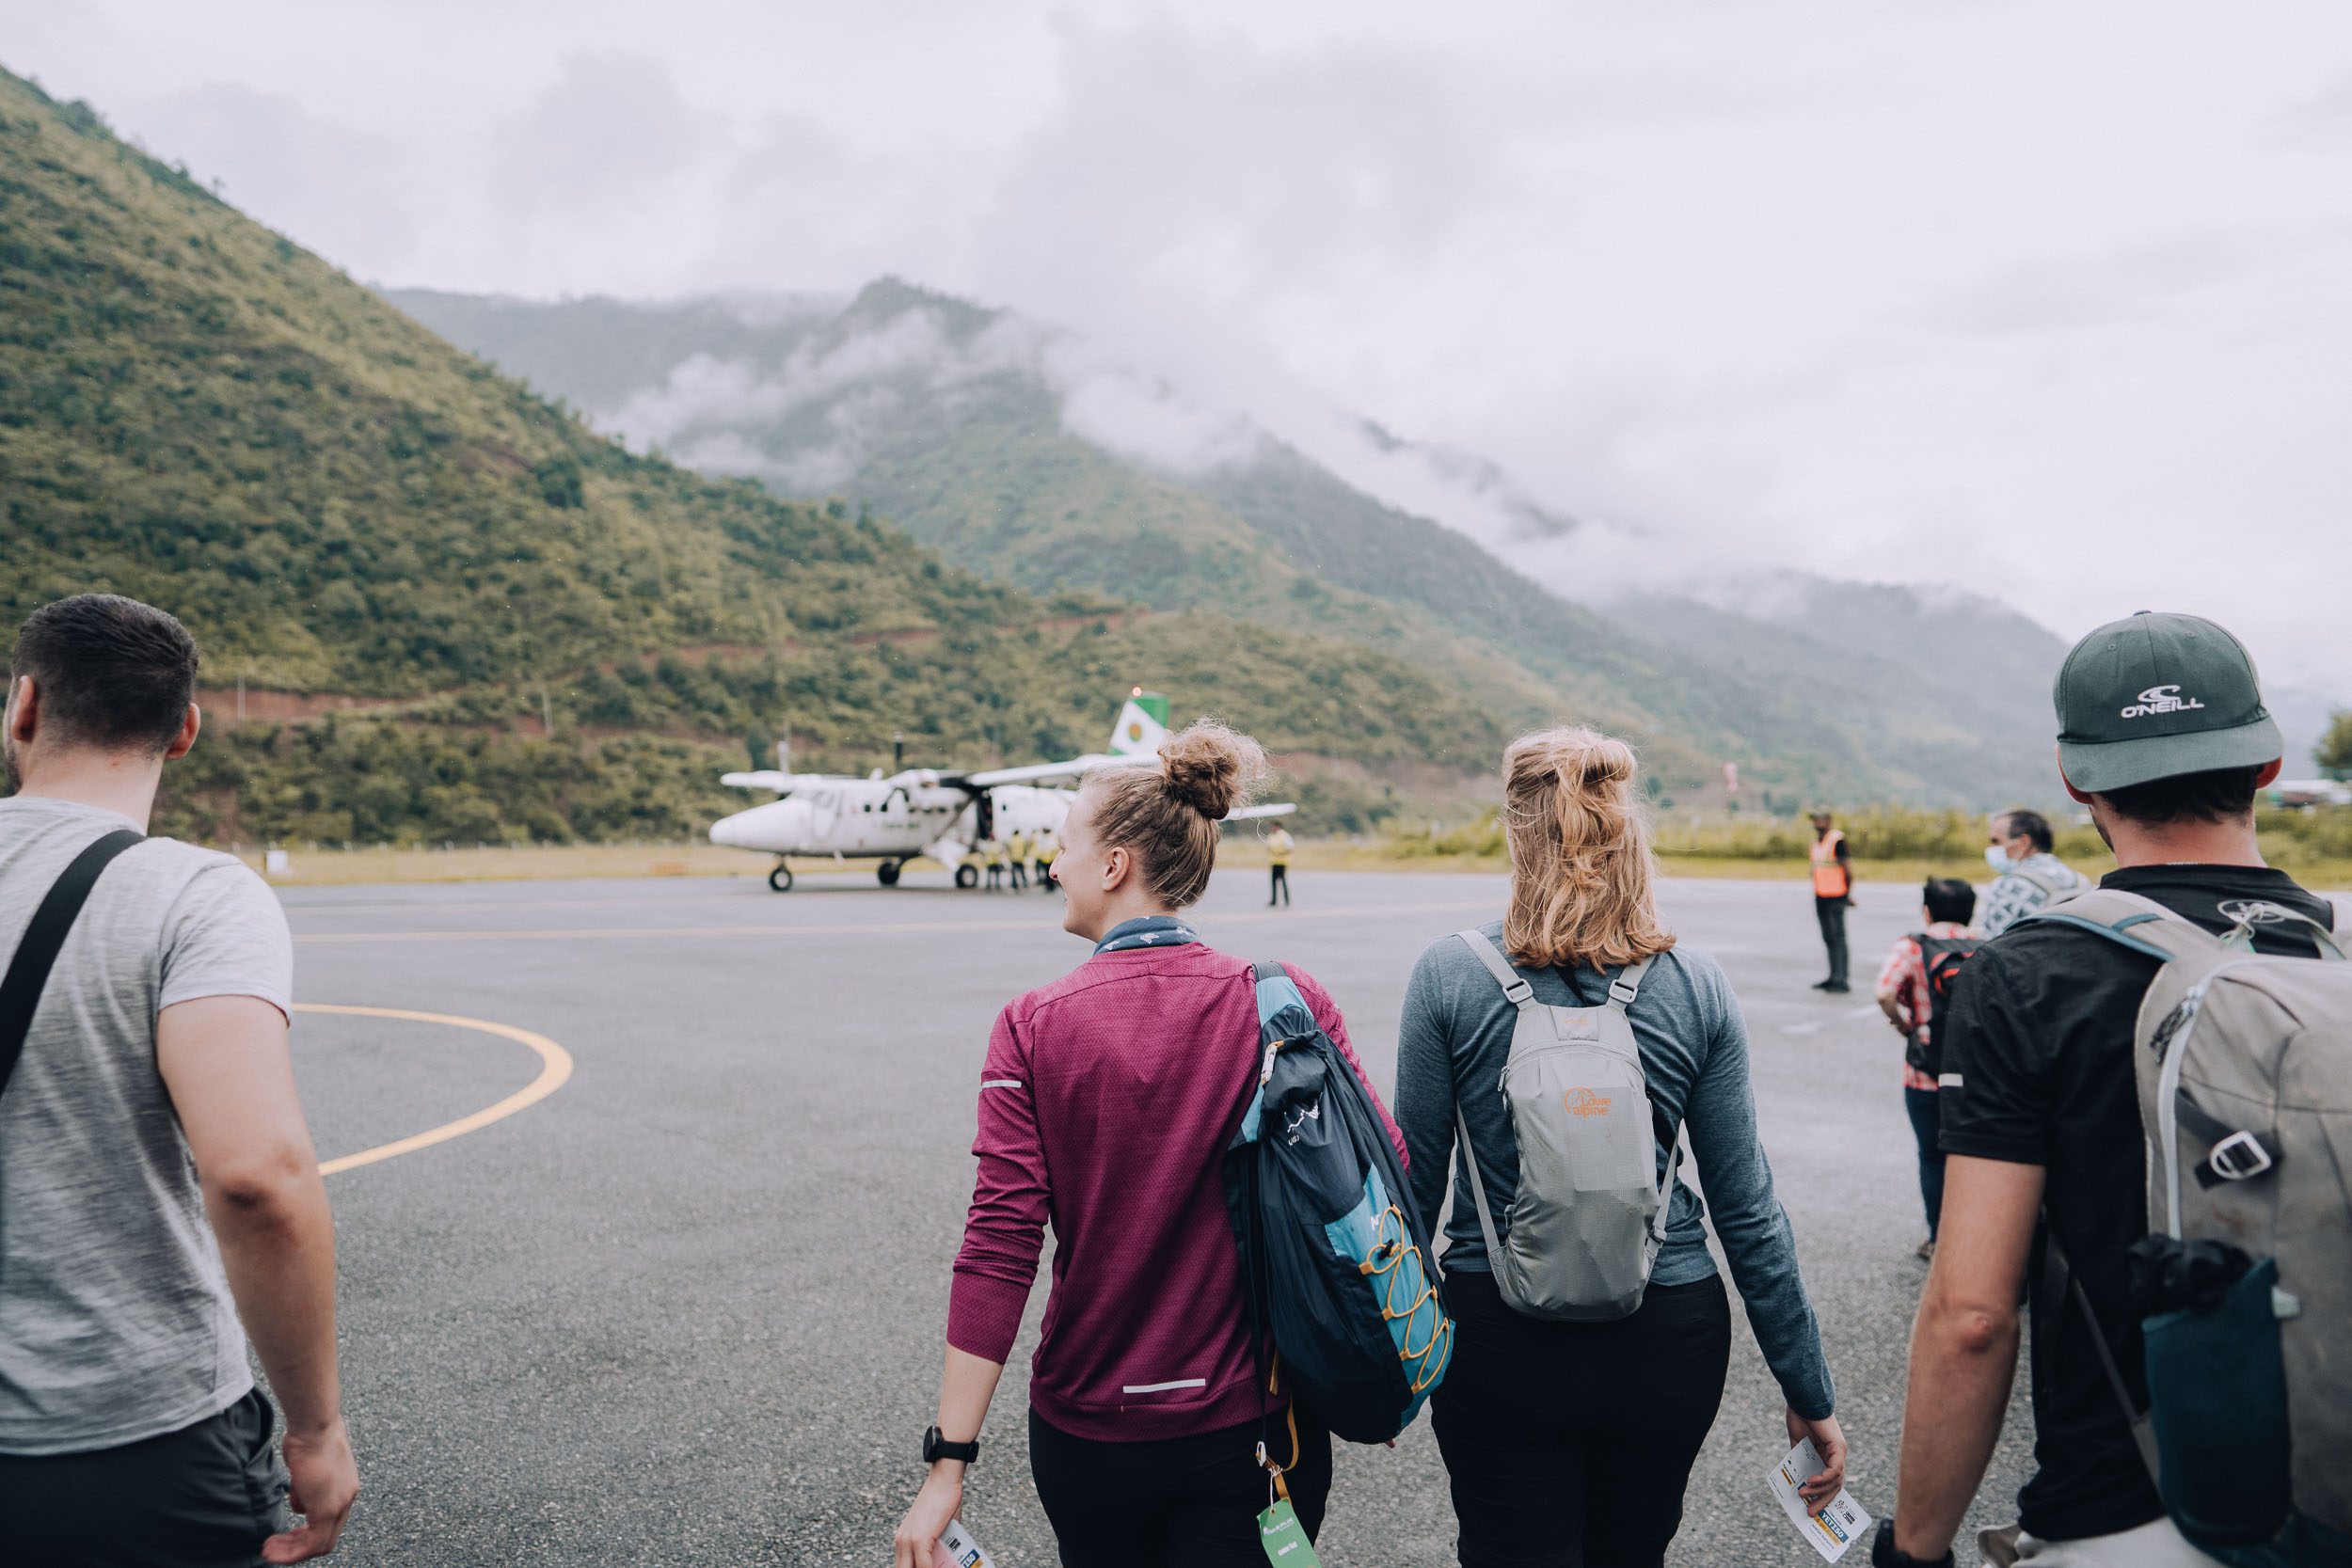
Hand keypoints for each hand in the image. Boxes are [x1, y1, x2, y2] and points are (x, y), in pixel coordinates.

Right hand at [263, 1418, 357, 1562]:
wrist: (314, 1427)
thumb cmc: (308, 1437)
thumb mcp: (305, 1468)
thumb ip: (304, 1490)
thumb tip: (299, 1507)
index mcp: (344, 1487)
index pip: (329, 1521)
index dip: (306, 1533)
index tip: (286, 1535)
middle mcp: (347, 1497)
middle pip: (326, 1536)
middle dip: (297, 1546)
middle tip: (274, 1548)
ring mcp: (340, 1504)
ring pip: (319, 1544)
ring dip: (291, 1551)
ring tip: (269, 1552)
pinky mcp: (328, 1509)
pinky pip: (313, 1543)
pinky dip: (292, 1552)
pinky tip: (272, 1550)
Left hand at [893, 1466, 962, 1567]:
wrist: (943, 1482)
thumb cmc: (943, 1502)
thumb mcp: (936, 1529)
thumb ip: (936, 1545)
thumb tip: (947, 1559)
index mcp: (902, 1539)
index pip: (903, 1566)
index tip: (931, 1565)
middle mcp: (901, 1541)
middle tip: (938, 1566)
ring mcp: (909, 1541)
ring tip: (945, 1566)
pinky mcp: (919, 1539)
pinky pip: (924, 1566)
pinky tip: (946, 1567)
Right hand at [1786, 1407, 1846, 1506]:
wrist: (1802, 1399)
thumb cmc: (1800, 1417)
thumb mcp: (1798, 1444)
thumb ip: (1800, 1460)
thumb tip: (1797, 1479)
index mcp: (1829, 1454)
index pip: (1830, 1481)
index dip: (1821, 1495)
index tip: (1810, 1507)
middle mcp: (1838, 1455)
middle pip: (1834, 1485)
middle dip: (1821, 1500)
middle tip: (1809, 1513)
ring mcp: (1840, 1452)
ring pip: (1835, 1481)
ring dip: (1818, 1491)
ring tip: (1803, 1495)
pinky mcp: (1839, 1448)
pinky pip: (1833, 1470)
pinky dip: (1822, 1479)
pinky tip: (1810, 1482)